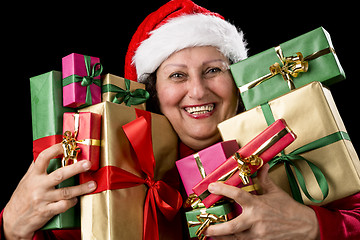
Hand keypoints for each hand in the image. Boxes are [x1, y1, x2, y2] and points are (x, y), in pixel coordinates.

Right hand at [3, 144, 96, 239]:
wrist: (14, 219)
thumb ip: (37, 168)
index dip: (55, 150)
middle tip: (88, 164)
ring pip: (66, 192)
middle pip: (60, 175)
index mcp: (34, 175)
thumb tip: (47, 153)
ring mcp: (43, 199)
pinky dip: (72, 202)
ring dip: (81, 188)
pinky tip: (76, 199)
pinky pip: (64, 205)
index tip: (66, 145)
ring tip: (92, 184)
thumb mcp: (27, 180)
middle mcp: (39, 186)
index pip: (43, 158)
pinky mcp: (47, 211)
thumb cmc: (23, 197)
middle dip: (76, 168)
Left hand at [204, 164, 319, 239]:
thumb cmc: (289, 209)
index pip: (237, 195)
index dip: (223, 189)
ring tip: (211, 235)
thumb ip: (264, 179)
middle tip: (205, 227)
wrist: (306, 227)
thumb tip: (261, 165)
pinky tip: (226, 239)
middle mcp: (256, 221)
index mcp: (258, 205)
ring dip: (222, 237)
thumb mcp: (275, 192)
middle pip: (232, 226)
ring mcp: (258, 234)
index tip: (212, 187)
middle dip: (216, 228)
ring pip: (236, 238)